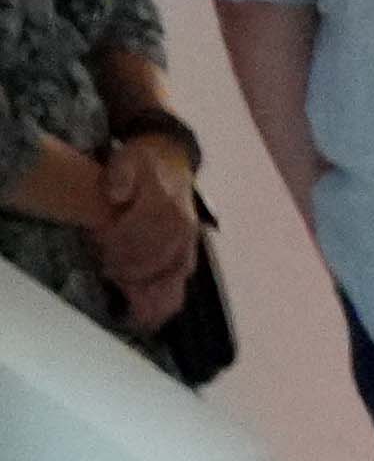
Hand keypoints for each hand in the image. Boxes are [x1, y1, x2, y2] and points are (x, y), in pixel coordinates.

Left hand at [87, 135, 196, 327]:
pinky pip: (180, 276)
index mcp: (166, 205)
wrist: (173, 159)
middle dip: (124, 267)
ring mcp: (188, 239)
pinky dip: (165, 291)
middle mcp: (182, 226)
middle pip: (150, 258)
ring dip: (143, 283)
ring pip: (167, 272)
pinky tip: (150, 301)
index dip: (113, 246)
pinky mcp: (190, 248)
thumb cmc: (145, 161)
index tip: (96, 248)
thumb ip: (119, 176)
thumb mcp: (127, 158)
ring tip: (121, 283)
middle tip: (104, 267)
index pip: (136, 235)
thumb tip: (116, 198)